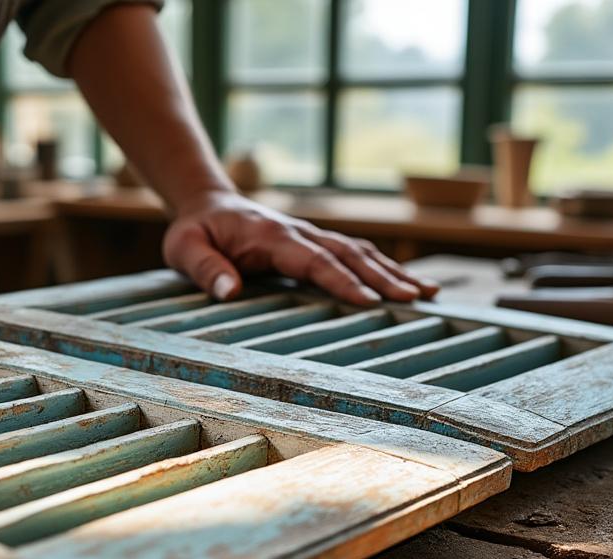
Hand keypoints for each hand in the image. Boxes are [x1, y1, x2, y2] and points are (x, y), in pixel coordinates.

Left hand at [163, 191, 439, 304]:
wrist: (206, 203)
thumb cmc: (195, 231)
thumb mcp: (184, 249)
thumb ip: (206, 269)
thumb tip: (230, 291)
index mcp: (270, 235)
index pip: (313, 259)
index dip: (341, 280)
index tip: (368, 301)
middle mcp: (299, 231)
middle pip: (348, 254)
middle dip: (383, 277)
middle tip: (416, 299)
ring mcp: (311, 234)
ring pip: (359, 251)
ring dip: (393, 271)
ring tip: (428, 293)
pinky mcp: (317, 241)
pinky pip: (356, 252)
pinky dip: (385, 266)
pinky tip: (410, 283)